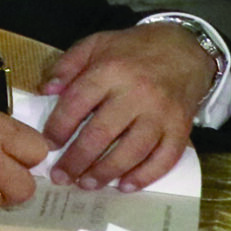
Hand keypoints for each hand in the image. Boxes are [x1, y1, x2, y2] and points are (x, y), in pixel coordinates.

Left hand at [42, 25, 216, 189]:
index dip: (58, 127)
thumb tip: (46, 91)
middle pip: (102, 133)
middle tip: (60, 176)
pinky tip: (125, 185)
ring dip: (106, 172)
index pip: (77, 103)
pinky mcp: (181, 128)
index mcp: (111, 71)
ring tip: (86, 184)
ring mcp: (161, 114)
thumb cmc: (133, 49)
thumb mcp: (96, 44)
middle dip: (77, 160)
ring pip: (132, 151)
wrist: (185, 49)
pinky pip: (165, 158)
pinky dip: (145, 176)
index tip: (47, 145)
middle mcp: (137, 94)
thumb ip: (67, 65)